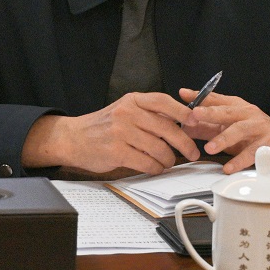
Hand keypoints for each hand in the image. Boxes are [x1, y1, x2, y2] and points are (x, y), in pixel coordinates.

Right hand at [22, 92, 199, 174]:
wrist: (73, 138)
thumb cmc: (103, 126)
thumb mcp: (125, 110)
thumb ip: (148, 113)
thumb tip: (182, 122)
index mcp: (132, 100)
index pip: (164, 102)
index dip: (183, 112)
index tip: (196, 121)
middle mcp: (127, 113)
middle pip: (167, 129)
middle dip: (184, 144)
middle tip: (192, 153)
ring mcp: (121, 132)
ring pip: (159, 149)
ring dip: (168, 160)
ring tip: (167, 162)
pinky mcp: (116, 152)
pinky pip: (146, 163)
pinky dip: (155, 168)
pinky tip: (154, 168)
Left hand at [179, 89, 269, 173]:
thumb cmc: (255, 132)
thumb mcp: (231, 126)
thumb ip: (208, 126)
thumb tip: (184, 127)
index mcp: (238, 107)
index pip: (217, 99)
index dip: (200, 97)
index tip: (184, 95)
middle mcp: (249, 114)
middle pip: (228, 112)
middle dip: (210, 113)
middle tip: (193, 116)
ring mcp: (260, 128)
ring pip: (240, 131)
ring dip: (223, 139)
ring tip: (208, 148)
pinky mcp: (268, 145)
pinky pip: (252, 154)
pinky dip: (239, 161)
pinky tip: (228, 168)